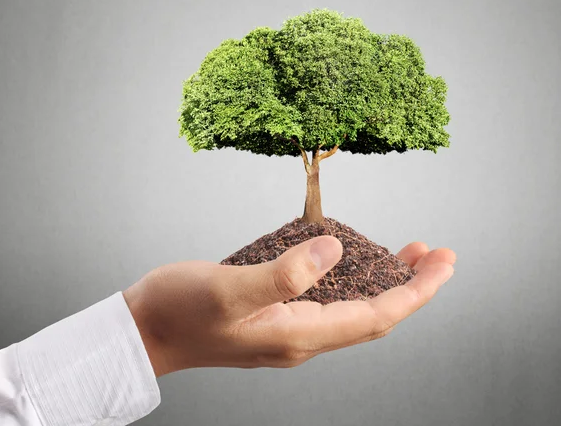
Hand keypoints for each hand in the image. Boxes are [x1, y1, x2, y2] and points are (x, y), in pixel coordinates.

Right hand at [123, 236, 454, 376]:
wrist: (145, 330)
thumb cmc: (178, 312)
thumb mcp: (227, 290)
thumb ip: (282, 275)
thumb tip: (334, 250)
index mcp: (297, 335)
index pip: (375, 318)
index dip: (415, 292)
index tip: (442, 263)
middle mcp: (300, 337)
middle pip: (373, 316)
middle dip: (411, 287)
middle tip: (436, 254)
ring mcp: (287, 327)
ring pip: (353, 308)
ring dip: (385, 282)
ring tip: (408, 254)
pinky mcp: (274, 313)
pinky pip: (327, 299)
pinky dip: (351, 278)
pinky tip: (351, 259)